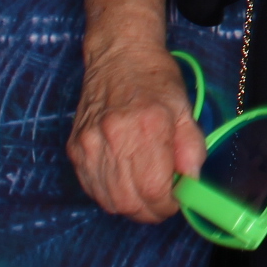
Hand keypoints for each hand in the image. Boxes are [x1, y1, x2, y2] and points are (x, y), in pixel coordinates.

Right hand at [70, 0, 203, 221]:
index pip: (154, 188)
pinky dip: (111, 194)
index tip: (179, 199)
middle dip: (152, 210)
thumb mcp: (185, 108)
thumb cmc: (155, 79)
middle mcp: (113, 137)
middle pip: (130, 202)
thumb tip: (191, 183)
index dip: (169, 204)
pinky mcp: (74, 149)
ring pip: (109, 201)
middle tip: (165, 200)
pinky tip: (126, 181)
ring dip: (132, 205)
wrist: (119, 56)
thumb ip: (192, 148)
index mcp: (147, 126)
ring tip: (147, 189)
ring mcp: (89, 145)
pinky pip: (92, 189)